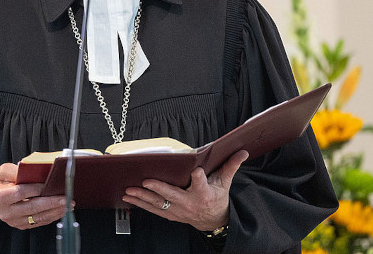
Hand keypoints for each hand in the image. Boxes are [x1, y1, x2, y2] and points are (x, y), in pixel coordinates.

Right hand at [0, 163, 71, 229]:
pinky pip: (39, 222)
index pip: (20, 193)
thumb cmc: (0, 183)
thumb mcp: (2, 172)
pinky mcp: (21, 225)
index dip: (35, 188)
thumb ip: (15, 170)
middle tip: (66, 198)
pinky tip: (60, 210)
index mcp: (0, 197)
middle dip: (51, 202)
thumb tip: (31, 170)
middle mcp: (7, 212)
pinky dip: (51, 217)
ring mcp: (14, 221)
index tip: (48, 184)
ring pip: (38, 217)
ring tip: (68, 205)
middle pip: (32, 207)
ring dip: (55, 211)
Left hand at [122, 149, 248, 231]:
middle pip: (172, 196)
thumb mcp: (225, 182)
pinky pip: (153, 210)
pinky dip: (140, 204)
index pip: (201, 184)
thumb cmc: (217, 198)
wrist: (213, 220)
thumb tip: (242, 152)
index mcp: (205, 194)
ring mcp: (178, 211)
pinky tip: (129, 198)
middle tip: (145, 181)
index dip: (199, 178)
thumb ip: (231, 166)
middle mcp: (190, 204)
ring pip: (158, 205)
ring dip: (142, 198)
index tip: (197, 171)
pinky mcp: (171, 214)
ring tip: (129, 190)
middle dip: (158, 189)